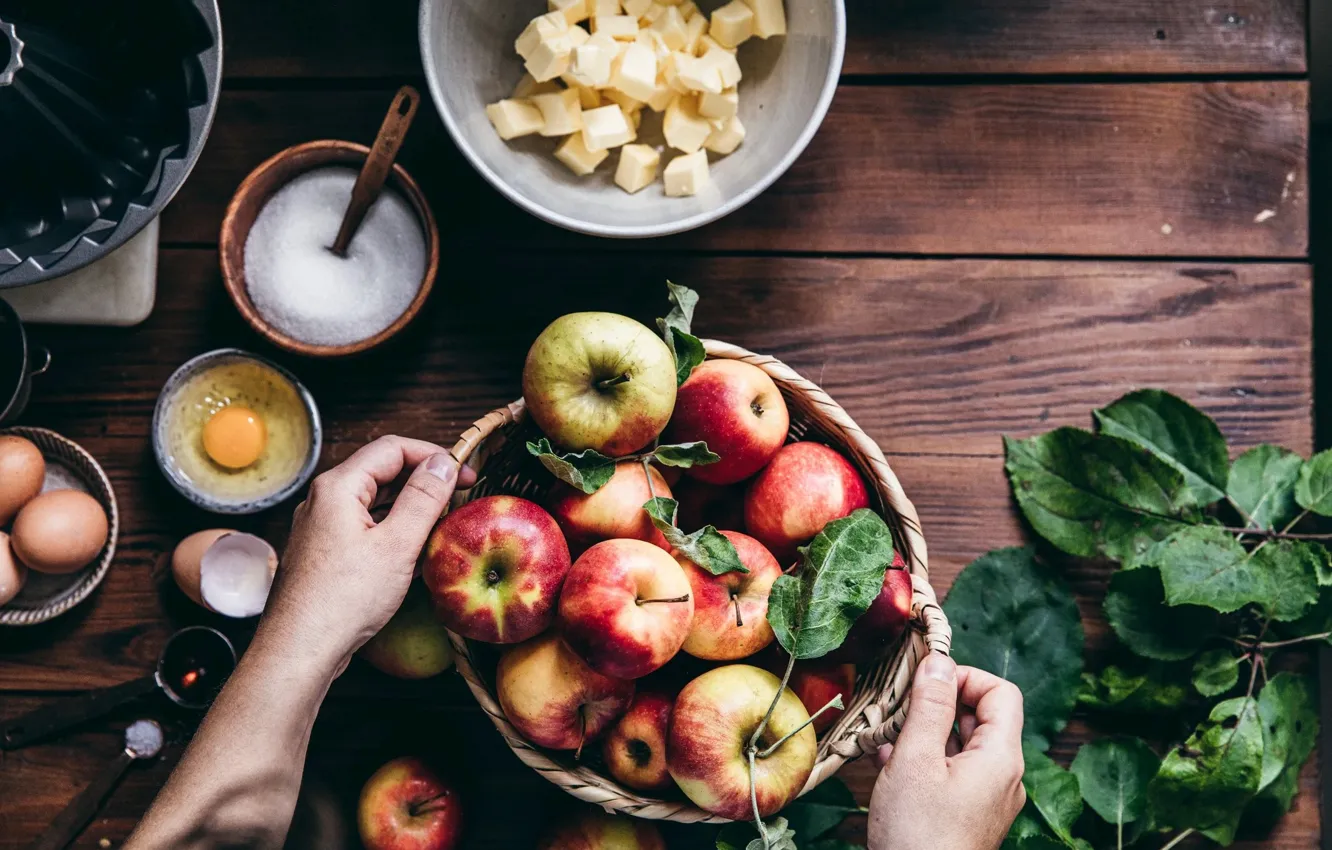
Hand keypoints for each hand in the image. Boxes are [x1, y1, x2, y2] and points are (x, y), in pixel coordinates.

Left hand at [255, 436, 476, 671]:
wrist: (298, 650)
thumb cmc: (343, 600)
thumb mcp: (396, 545)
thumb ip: (423, 499)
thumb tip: (443, 464)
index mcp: (338, 487)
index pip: (392, 448)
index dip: (434, 455)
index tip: (464, 474)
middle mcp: (324, 500)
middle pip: (382, 472)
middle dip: (423, 481)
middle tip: (458, 499)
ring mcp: (321, 528)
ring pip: (374, 502)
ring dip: (410, 508)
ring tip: (442, 525)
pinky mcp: (324, 553)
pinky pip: (364, 527)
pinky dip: (392, 530)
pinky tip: (413, 552)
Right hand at [867, 654, 1025, 849]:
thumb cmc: (919, 834)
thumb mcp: (916, 760)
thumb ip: (929, 707)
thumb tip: (939, 661)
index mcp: (1001, 758)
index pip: (1001, 693)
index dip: (965, 677)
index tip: (926, 681)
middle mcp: (1004, 777)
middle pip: (982, 718)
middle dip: (939, 704)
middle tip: (898, 704)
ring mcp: (988, 799)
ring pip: (963, 747)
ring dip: (926, 733)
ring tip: (887, 734)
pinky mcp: (969, 817)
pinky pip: (954, 773)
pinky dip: (926, 760)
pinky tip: (890, 763)